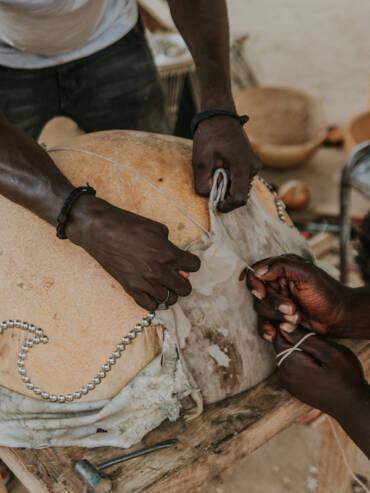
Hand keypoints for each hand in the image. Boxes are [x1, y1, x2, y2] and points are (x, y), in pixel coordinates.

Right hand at [67, 196, 200, 310]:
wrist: (100, 231)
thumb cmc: (128, 225)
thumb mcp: (156, 229)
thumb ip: (171, 247)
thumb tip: (179, 264)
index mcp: (167, 253)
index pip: (194, 266)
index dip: (191, 263)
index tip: (185, 261)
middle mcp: (158, 271)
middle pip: (185, 289)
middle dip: (183, 281)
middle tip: (176, 275)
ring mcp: (144, 282)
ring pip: (169, 299)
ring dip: (169, 291)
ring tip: (163, 282)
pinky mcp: (130, 289)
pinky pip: (150, 306)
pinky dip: (155, 301)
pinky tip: (153, 292)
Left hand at [192, 116, 260, 211]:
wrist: (219, 116)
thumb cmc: (210, 135)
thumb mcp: (200, 160)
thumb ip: (202, 182)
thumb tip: (208, 196)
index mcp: (243, 166)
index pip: (239, 197)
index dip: (228, 206)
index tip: (216, 205)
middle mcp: (253, 167)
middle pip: (241, 194)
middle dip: (226, 195)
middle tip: (211, 182)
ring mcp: (254, 165)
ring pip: (241, 187)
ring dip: (228, 187)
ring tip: (215, 171)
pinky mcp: (251, 164)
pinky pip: (241, 179)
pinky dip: (231, 180)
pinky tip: (221, 168)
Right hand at [247, 254, 353, 339]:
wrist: (340, 318)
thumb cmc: (327, 293)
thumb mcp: (307, 274)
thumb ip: (281, 266)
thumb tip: (258, 271)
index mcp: (281, 270)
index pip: (255, 273)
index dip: (254, 284)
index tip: (261, 293)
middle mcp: (276, 285)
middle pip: (257, 294)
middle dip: (273, 304)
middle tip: (293, 309)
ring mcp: (276, 303)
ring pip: (260, 310)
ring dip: (276, 317)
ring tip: (295, 320)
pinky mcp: (278, 318)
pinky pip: (263, 324)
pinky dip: (266, 330)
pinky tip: (273, 334)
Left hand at [273, 326, 367, 418]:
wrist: (352, 406)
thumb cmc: (345, 377)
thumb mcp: (330, 352)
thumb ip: (304, 338)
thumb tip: (283, 324)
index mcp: (290, 363)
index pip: (278, 334)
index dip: (288, 325)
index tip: (303, 324)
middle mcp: (283, 374)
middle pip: (281, 345)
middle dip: (293, 338)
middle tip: (313, 337)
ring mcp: (287, 382)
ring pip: (286, 355)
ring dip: (297, 349)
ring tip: (317, 352)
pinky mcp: (293, 387)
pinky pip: (290, 366)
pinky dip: (299, 360)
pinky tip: (315, 363)